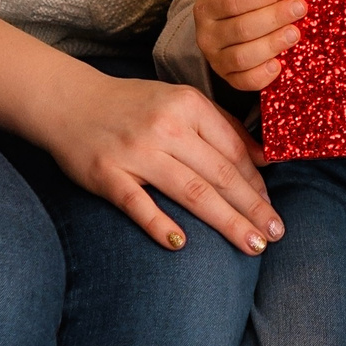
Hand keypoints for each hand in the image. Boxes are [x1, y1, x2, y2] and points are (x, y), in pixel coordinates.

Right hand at [39, 63, 284, 255]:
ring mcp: (136, 151)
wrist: (70, 102)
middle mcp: (165, 126)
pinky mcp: (106, 174)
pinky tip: (181, 244)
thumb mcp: (180, 100)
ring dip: (226, 221)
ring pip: (191, 191)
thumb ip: (221, 125)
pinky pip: (137, 203)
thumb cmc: (133, 106)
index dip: (257, 183)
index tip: (272, 209)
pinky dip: (158, 223)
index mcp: (188, 105)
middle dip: (253, 206)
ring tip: (252, 244)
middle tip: (275, 233)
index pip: (233, 150)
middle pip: (220, 174)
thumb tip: (263, 159)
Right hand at [196, 0, 308, 90]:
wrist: (226, 32)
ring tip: (296, 33)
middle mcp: (207, 35)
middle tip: (300, 8)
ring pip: (243, 57)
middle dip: (273, 18)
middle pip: (240, 29)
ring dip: (272, 45)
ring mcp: (217, 60)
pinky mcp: (230, 79)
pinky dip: (263, 75)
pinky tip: (281, 65)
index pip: (232, 2)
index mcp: (207, 6)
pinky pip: (244, 82)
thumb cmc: (236, 0)